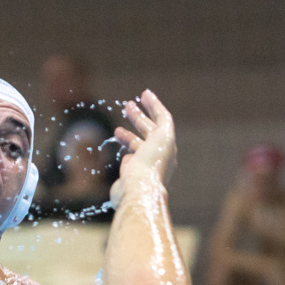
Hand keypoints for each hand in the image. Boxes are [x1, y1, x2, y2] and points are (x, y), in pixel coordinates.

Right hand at [111, 90, 175, 206]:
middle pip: (148, 132)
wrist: (138, 189)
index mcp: (167, 146)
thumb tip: (153, 103)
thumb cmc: (152, 162)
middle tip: (128, 105)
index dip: (153, 106)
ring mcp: (142, 166)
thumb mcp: (163, 133)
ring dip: (128, 134)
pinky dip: (122, 150)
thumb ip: (162, 116)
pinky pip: (127, 159)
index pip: (160, 122)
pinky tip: (117, 149)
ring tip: (117, 129)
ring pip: (136, 146)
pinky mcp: (129, 175)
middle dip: (138, 117)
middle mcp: (156, 156)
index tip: (143, 94)